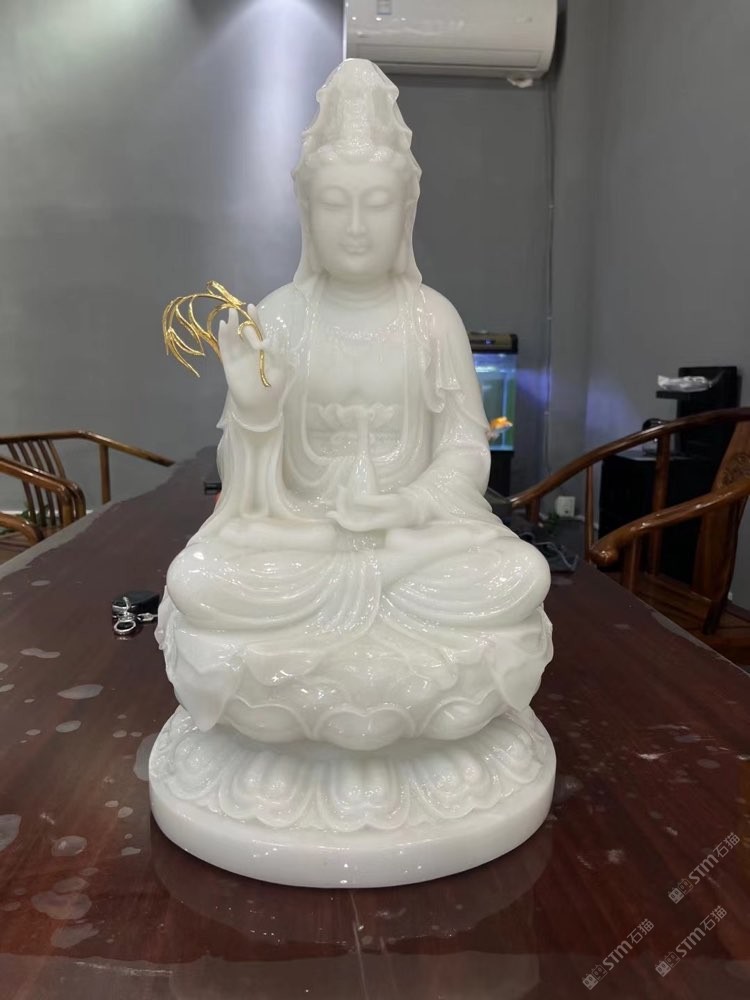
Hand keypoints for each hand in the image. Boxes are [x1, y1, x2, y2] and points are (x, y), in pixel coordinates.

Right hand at [218, 308, 290, 423]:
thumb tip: (274, 335)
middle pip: (243, 333)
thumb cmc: (273, 389)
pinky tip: (223, 326)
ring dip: (231, 326)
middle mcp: (248, 352)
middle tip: (242, 315)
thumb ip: (276, 352)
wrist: (260, 406)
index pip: (258, 331)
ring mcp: (238, 357)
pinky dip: (223, 337)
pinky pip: (224, 349)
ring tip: (231, 313)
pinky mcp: (228, 364)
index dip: (255, 319)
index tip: (251, 307)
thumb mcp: (279, 368)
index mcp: (262, 351)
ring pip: (232, 338)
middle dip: (243, 322)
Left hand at [327, 488, 418, 531]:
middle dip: (341, 507)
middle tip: (341, 489)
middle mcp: (369, 523)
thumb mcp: (389, 501)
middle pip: (349, 519)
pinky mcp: (372, 513)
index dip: (341, 520)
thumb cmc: (403, 506)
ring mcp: (370, 519)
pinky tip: (348, 494)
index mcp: (373, 524)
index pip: (352, 526)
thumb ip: (372, 501)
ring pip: (352, 515)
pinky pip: (356, 511)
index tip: (334, 510)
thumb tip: (355, 499)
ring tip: (342, 489)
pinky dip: (351, 503)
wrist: (414, 509)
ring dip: (345, 504)